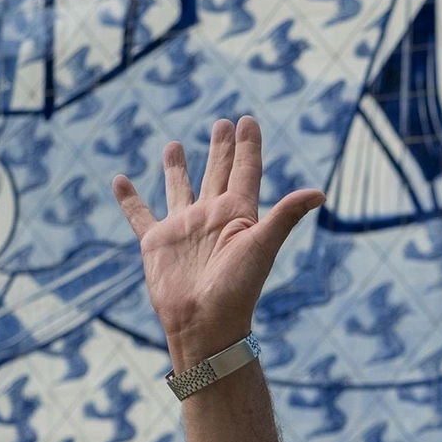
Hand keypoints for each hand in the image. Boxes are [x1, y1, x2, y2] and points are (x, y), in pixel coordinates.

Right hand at [112, 115, 323, 363]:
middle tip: (223, 122)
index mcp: (239, 214)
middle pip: (218, 173)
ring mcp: (184, 228)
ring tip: (173, 143)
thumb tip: (320, 193)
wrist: (205, 322)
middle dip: (221, 148)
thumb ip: (286, 215)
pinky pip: (139, 214)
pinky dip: (129, 199)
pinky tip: (120, 180)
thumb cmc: (238, 287)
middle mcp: (212, 217)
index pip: (246, 171)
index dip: (248, 146)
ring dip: (178, 167)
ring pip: (180, 188)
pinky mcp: (156, 242)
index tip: (248, 119)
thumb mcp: (263, 245)